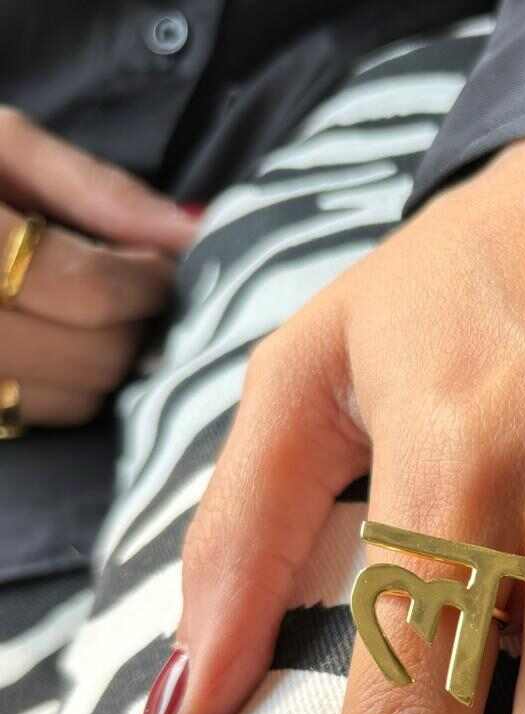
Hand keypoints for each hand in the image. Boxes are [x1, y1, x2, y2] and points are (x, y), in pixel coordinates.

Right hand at [0, 108, 196, 425]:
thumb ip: (95, 188)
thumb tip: (190, 232)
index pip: (84, 290)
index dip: (144, 282)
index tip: (159, 265)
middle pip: (90, 357)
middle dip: (134, 326)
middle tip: (134, 293)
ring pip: (74, 400)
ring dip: (108, 361)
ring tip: (93, 316)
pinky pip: (37, 419)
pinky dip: (67, 389)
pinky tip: (56, 344)